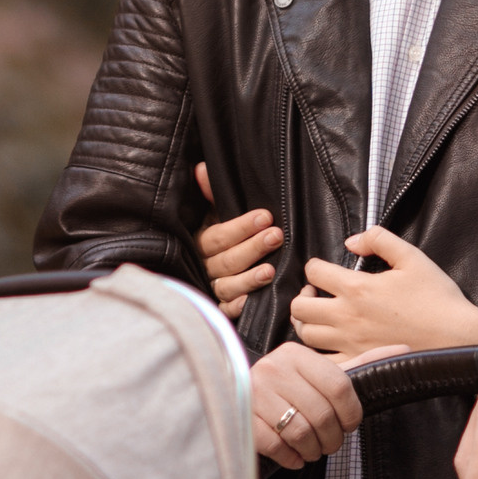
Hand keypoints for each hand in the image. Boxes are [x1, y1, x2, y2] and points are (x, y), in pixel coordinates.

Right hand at [194, 162, 279, 319]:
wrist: (217, 261)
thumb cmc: (223, 232)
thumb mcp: (217, 211)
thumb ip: (211, 192)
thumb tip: (201, 168)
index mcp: (202, 241)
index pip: (219, 236)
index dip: (241, 227)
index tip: (265, 216)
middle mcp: (205, 266)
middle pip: (226, 261)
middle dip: (252, 248)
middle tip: (276, 236)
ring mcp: (214, 287)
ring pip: (227, 286)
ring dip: (249, 279)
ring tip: (270, 271)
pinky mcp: (222, 307)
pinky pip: (227, 310)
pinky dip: (239, 306)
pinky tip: (253, 301)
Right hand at [249, 340, 362, 469]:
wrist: (236, 393)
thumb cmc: (290, 388)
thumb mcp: (321, 372)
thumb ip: (360, 364)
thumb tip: (404, 349)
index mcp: (297, 354)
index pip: (339, 386)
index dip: (351, 414)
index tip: (349, 424)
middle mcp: (274, 368)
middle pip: (321, 413)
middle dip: (332, 438)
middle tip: (331, 443)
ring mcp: (255, 392)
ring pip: (300, 432)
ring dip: (313, 450)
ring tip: (313, 449)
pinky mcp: (242, 416)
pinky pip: (275, 446)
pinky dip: (291, 458)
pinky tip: (294, 455)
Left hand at [293, 226, 477, 354]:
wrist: (458, 336)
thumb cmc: (437, 298)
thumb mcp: (412, 257)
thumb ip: (379, 239)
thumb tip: (352, 241)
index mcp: (358, 288)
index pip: (313, 272)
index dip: (315, 266)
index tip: (324, 269)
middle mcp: (347, 317)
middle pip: (300, 307)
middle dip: (304, 296)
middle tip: (317, 294)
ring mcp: (351, 344)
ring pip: (305, 336)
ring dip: (307, 323)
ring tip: (320, 317)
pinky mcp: (360, 363)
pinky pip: (324, 363)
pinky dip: (318, 353)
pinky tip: (329, 345)